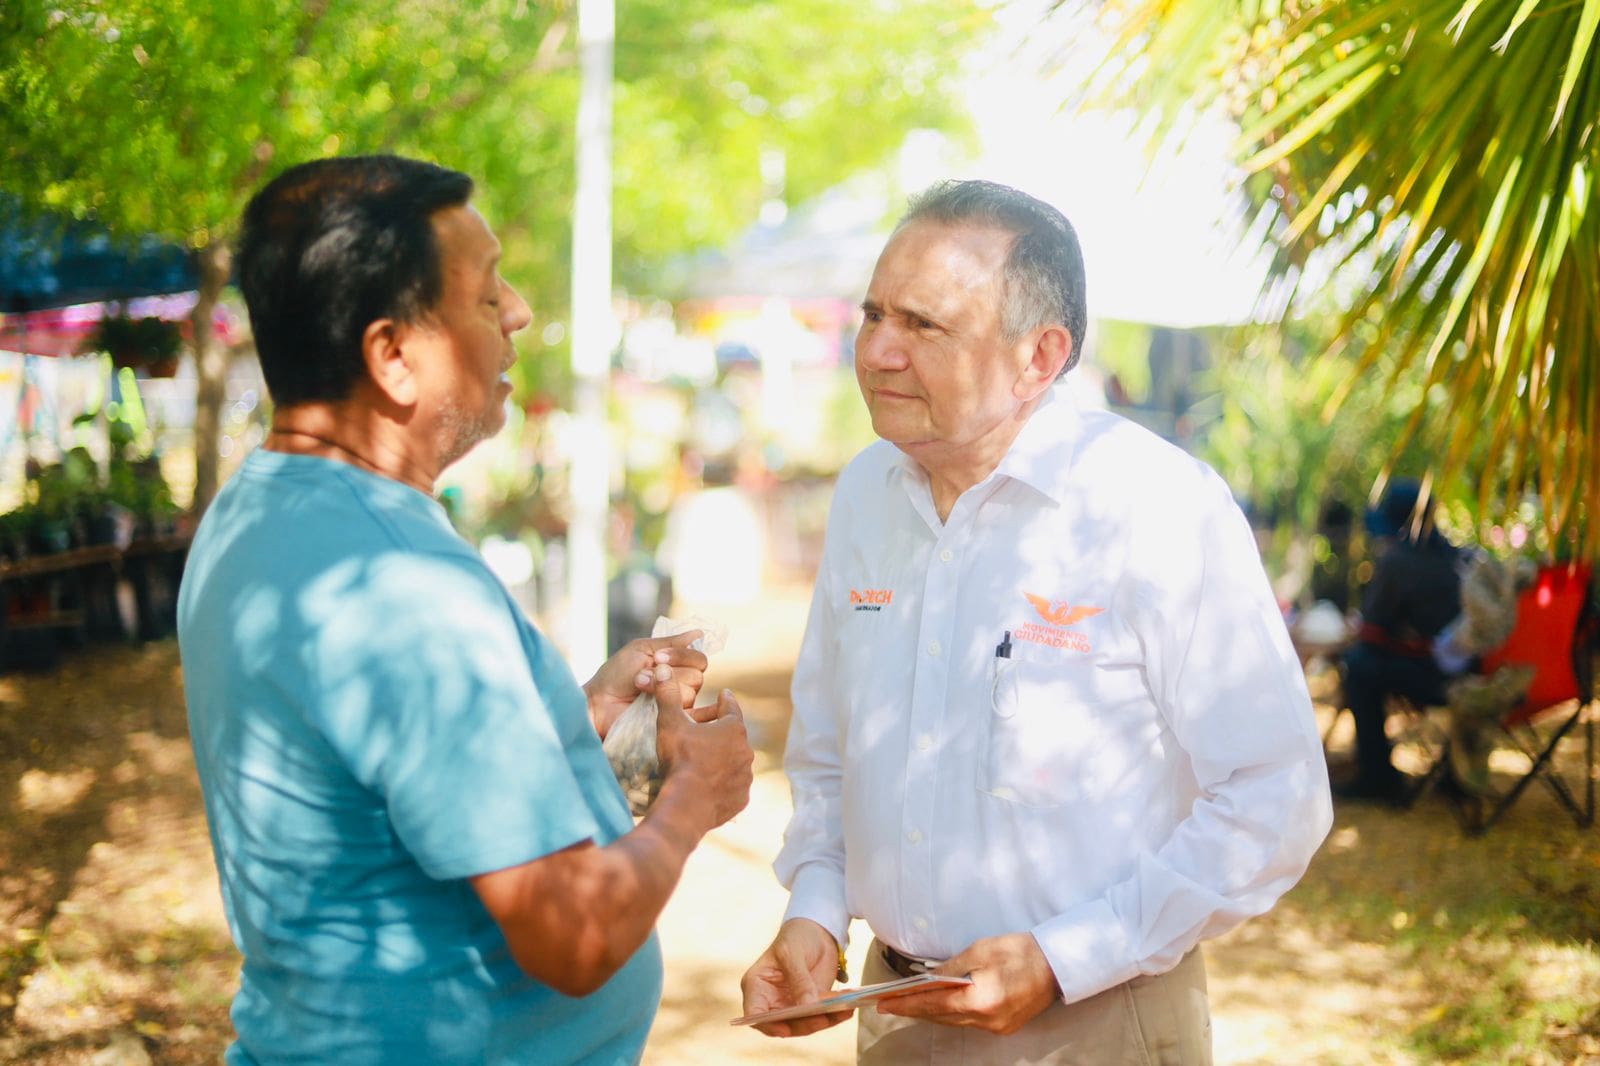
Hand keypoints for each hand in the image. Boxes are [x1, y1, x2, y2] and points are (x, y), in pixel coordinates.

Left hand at [584, 630, 707, 738]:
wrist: (599, 702)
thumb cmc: (616, 674)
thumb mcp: (642, 649)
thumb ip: (672, 642)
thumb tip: (699, 633)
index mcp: (676, 666)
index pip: (699, 659)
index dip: (682, 656)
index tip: (658, 657)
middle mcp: (681, 685)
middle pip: (697, 676)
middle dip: (669, 672)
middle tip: (643, 675)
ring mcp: (677, 706)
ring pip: (690, 693)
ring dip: (661, 688)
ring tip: (640, 689)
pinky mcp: (671, 723)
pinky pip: (687, 715)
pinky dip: (676, 706)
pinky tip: (655, 703)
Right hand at [652, 669, 752, 830]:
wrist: (687, 805)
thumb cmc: (680, 759)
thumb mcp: (670, 722)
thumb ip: (667, 695)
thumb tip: (662, 669)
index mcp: (733, 729)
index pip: (731, 707)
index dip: (723, 701)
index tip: (723, 695)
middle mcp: (745, 751)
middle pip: (732, 734)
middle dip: (718, 731)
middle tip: (701, 731)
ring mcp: (745, 776)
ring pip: (734, 760)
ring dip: (722, 757)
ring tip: (703, 759)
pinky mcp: (741, 798)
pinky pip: (733, 785)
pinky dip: (723, 781)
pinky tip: (709, 783)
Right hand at [740, 918, 852, 1037]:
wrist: (816, 932)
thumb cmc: (795, 937)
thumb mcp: (793, 953)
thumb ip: (799, 979)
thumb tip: (807, 1006)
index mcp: (757, 986)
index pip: (755, 1012)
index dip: (767, 1024)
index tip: (784, 1029)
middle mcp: (771, 1001)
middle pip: (782, 1024)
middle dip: (803, 1025)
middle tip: (823, 1018)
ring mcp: (791, 1006)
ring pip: (804, 1025)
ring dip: (823, 1021)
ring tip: (843, 1010)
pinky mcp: (811, 1007)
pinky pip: (821, 1018)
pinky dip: (834, 1016)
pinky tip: (847, 1009)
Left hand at [875, 932, 1058, 1035]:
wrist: (1058, 964)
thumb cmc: (1020, 951)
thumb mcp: (980, 950)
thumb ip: (951, 967)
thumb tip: (928, 978)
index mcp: (980, 1001)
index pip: (934, 1004)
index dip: (907, 1004)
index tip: (884, 1004)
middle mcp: (987, 1020)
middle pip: (942, 1017)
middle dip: (915, 1009)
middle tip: (889, 1004)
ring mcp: (997, 1027)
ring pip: (955, 1022)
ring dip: (932, 1013)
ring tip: (908, 1004)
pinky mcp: (1005, 1027)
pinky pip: (969, 1023)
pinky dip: (952, 1015)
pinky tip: (940, 1006)